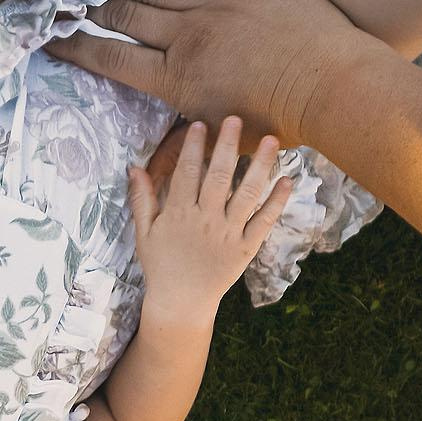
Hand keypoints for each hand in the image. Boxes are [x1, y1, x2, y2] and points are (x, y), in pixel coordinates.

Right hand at [47, 0, 385, 147]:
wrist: (335, 88)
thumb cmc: (282, 124)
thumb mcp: (224, 142)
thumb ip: (184, 142)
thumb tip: (149, 163)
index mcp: (178, 79)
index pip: (112, 60)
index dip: (76, 48)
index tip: (51, 38)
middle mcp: (189, 36)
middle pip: (126, 15)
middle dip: (91, 6)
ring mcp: (219, 1)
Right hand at [130, 115, 293, 320]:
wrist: (181, 302)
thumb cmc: (161, 265)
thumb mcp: (144, 233)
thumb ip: (141, 199)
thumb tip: (134, 167)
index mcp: (179, 214)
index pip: (187, 172)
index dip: (193, 147)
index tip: (200, 124)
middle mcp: (206, 220)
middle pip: (220, 176)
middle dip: (228, 145)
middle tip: (236, 119)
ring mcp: (228, 234)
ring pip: (247, 193)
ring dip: (261, 165)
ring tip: (271, 140)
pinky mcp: (246, 248)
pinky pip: (264, 222)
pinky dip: (277, 202)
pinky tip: (287, 180)